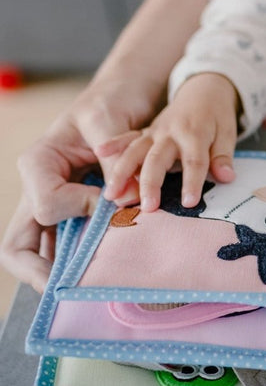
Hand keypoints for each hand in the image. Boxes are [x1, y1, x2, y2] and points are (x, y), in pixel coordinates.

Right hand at [0, 75, 159, 290]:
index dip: (81, 209)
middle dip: (43, 271)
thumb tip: (125, 200)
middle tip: (77, 288)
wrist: (123, 97)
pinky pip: (69, 244)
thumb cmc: (111, 101)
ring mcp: (55, 203)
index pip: (46, 205)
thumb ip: (115, 159)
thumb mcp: (109, 119)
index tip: (115, 201)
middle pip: (19, 245)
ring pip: (41, 252)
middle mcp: (39, 187)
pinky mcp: (75, 210)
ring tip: (94, 285)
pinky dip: (85, 257)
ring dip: (66, 270)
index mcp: (38, 163)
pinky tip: (109, 266)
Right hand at [100, 73, 238, 211]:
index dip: (191, 182)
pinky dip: (113, 144)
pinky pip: (127, 137)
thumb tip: (227, 177)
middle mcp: (172, 132)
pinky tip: (99, 151)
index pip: (194, 160)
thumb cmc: (217, 117)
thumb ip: (223, 156)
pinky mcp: (146, 131)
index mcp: (195, 134)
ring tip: (112, 195)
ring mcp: (155, 131)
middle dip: (151, 183)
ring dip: (122, 171)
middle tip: (147, 208)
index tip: (188, 203)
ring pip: (135, 150)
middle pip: (158, 158)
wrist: (204, 91)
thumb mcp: (227, 133)